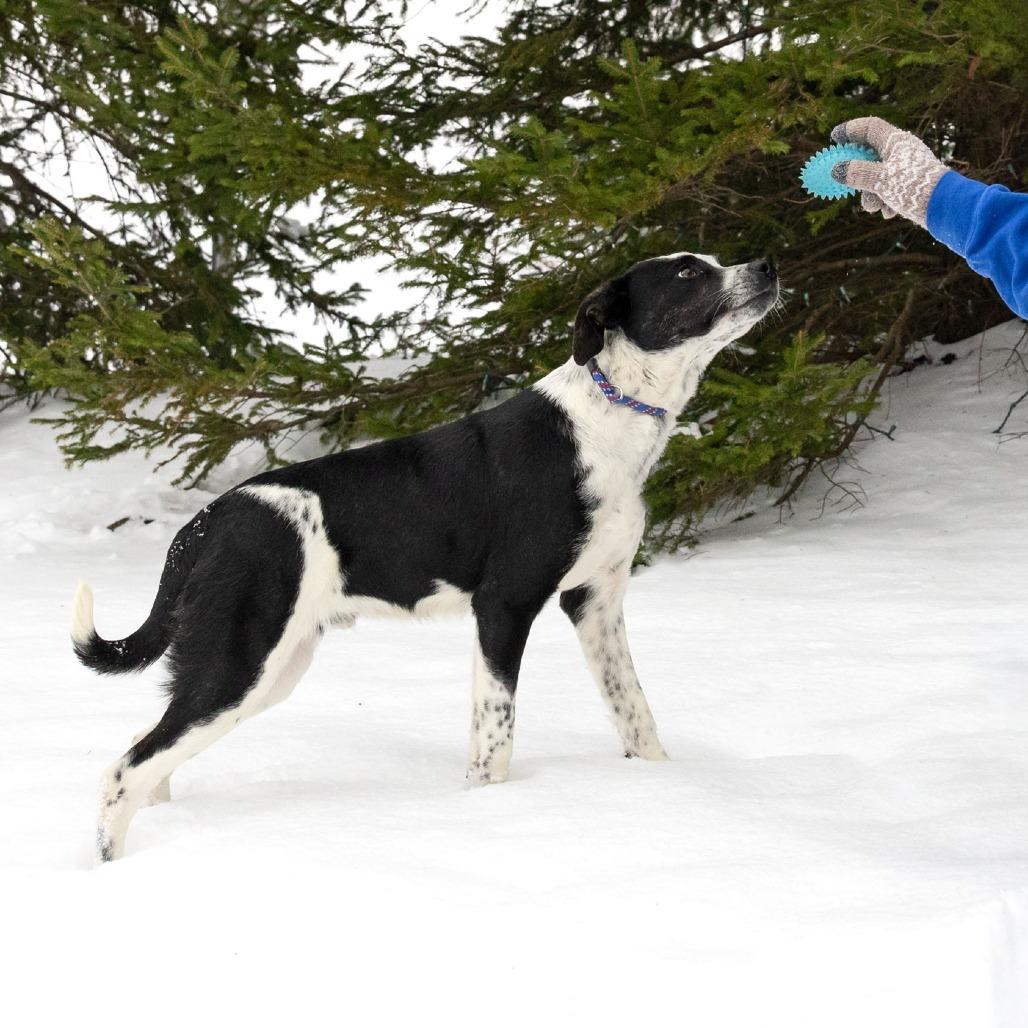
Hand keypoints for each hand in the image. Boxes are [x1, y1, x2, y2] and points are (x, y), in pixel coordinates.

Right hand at [829, 117, 947, 226]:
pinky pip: (890, 190)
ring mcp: (907, 168)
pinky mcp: (911, 185)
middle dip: (858, 175)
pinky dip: (884, 201)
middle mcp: (902, 152)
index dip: (850, 130)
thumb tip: (837, 170)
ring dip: (871, 195)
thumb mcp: (880, 180)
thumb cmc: (913, 186)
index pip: (870, 127)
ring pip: (878, 177)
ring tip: (875, 208)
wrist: (944, 207)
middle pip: (870, 156)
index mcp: (896, 142)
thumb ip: (857, 173)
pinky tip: (890, 212)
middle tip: (846, 183)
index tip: (833, 138)